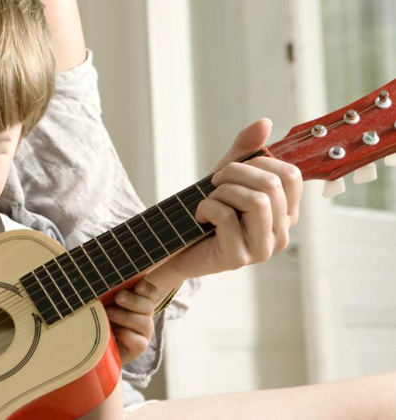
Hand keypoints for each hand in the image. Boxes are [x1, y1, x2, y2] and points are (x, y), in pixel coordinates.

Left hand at [105, 280, 161, 363]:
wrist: (95, 344)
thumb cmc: (98, 317)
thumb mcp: (102, 304)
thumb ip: (107, 295)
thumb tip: (101, 284)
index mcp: (138, 301)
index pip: (150, 292)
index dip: (146, 289)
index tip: (138, 286)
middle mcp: (144, 315)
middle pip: (148, 306)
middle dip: (133, 300)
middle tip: (118, 297)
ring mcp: (143, 332)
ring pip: (145, 323)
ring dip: (126, 317)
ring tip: (108, 313)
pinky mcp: (138, 347)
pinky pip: (140, 343)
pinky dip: (128, 336)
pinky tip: (116, 332)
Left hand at [165, 118, 302, 278]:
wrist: (177, 249)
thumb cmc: (206, 214)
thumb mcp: (226, 178)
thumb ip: (245, 152)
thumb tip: (265, 123)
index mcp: (285, 213)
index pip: (291, 175)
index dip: (259, 162)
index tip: (232, 169)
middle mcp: (281, 233)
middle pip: (272, 185)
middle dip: (235, 173)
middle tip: (214, 182)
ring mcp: (263, 249)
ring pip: (256, 201)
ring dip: (223, 192)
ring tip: (210, 200)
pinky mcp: (240, 258)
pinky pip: (227, 218)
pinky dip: (207, 208)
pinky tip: (200, 218)